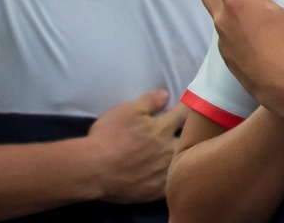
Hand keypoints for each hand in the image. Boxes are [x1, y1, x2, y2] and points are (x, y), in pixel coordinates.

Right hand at [82, 89, 187, 203]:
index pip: (185, 113)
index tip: (192, 105)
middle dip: (192, 134)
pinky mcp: (156, 191)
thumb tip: (167, 94)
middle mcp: (169, 150)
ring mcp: (163, 172)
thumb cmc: (108, 137)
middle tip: (191, 131)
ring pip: (183, 162)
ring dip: (183, 156)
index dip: (189, 107)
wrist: (91, 170)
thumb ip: (149, 101)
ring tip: (184, 153)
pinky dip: (173, 177)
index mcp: (164, 128)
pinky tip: (172, 175)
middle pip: (189, 139)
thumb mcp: (126, 110)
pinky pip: (172, 183)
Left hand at [194, 0, 283, 105]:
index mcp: (236, 2)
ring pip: (220, 15)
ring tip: (256, 18)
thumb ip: (264, 3)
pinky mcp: (226, 56)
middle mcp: (223, 19)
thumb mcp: (280, 14)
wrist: (280, 82)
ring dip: (231, 9)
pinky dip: (239, 30)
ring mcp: (221, 39)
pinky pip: (229, 35)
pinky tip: (258, 41)